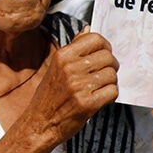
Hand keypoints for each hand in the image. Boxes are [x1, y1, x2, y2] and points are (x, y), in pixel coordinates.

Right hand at [21, 31, 117, 148]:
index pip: (95, 39)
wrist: (40, 123)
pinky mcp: (87, 104)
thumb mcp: (56, 67)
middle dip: (111, 65)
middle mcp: (70, 68)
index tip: (103, 54)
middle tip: (104, 74)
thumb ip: (73, 47)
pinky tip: (100, 98)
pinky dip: (110, 95)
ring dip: (110, 82)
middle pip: (108, 56)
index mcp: (63, 56)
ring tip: (100, 87)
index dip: (105, 46)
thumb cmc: (49, 95)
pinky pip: (112, 91)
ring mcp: (79, 86)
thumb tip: (88, 28)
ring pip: (112, 74)